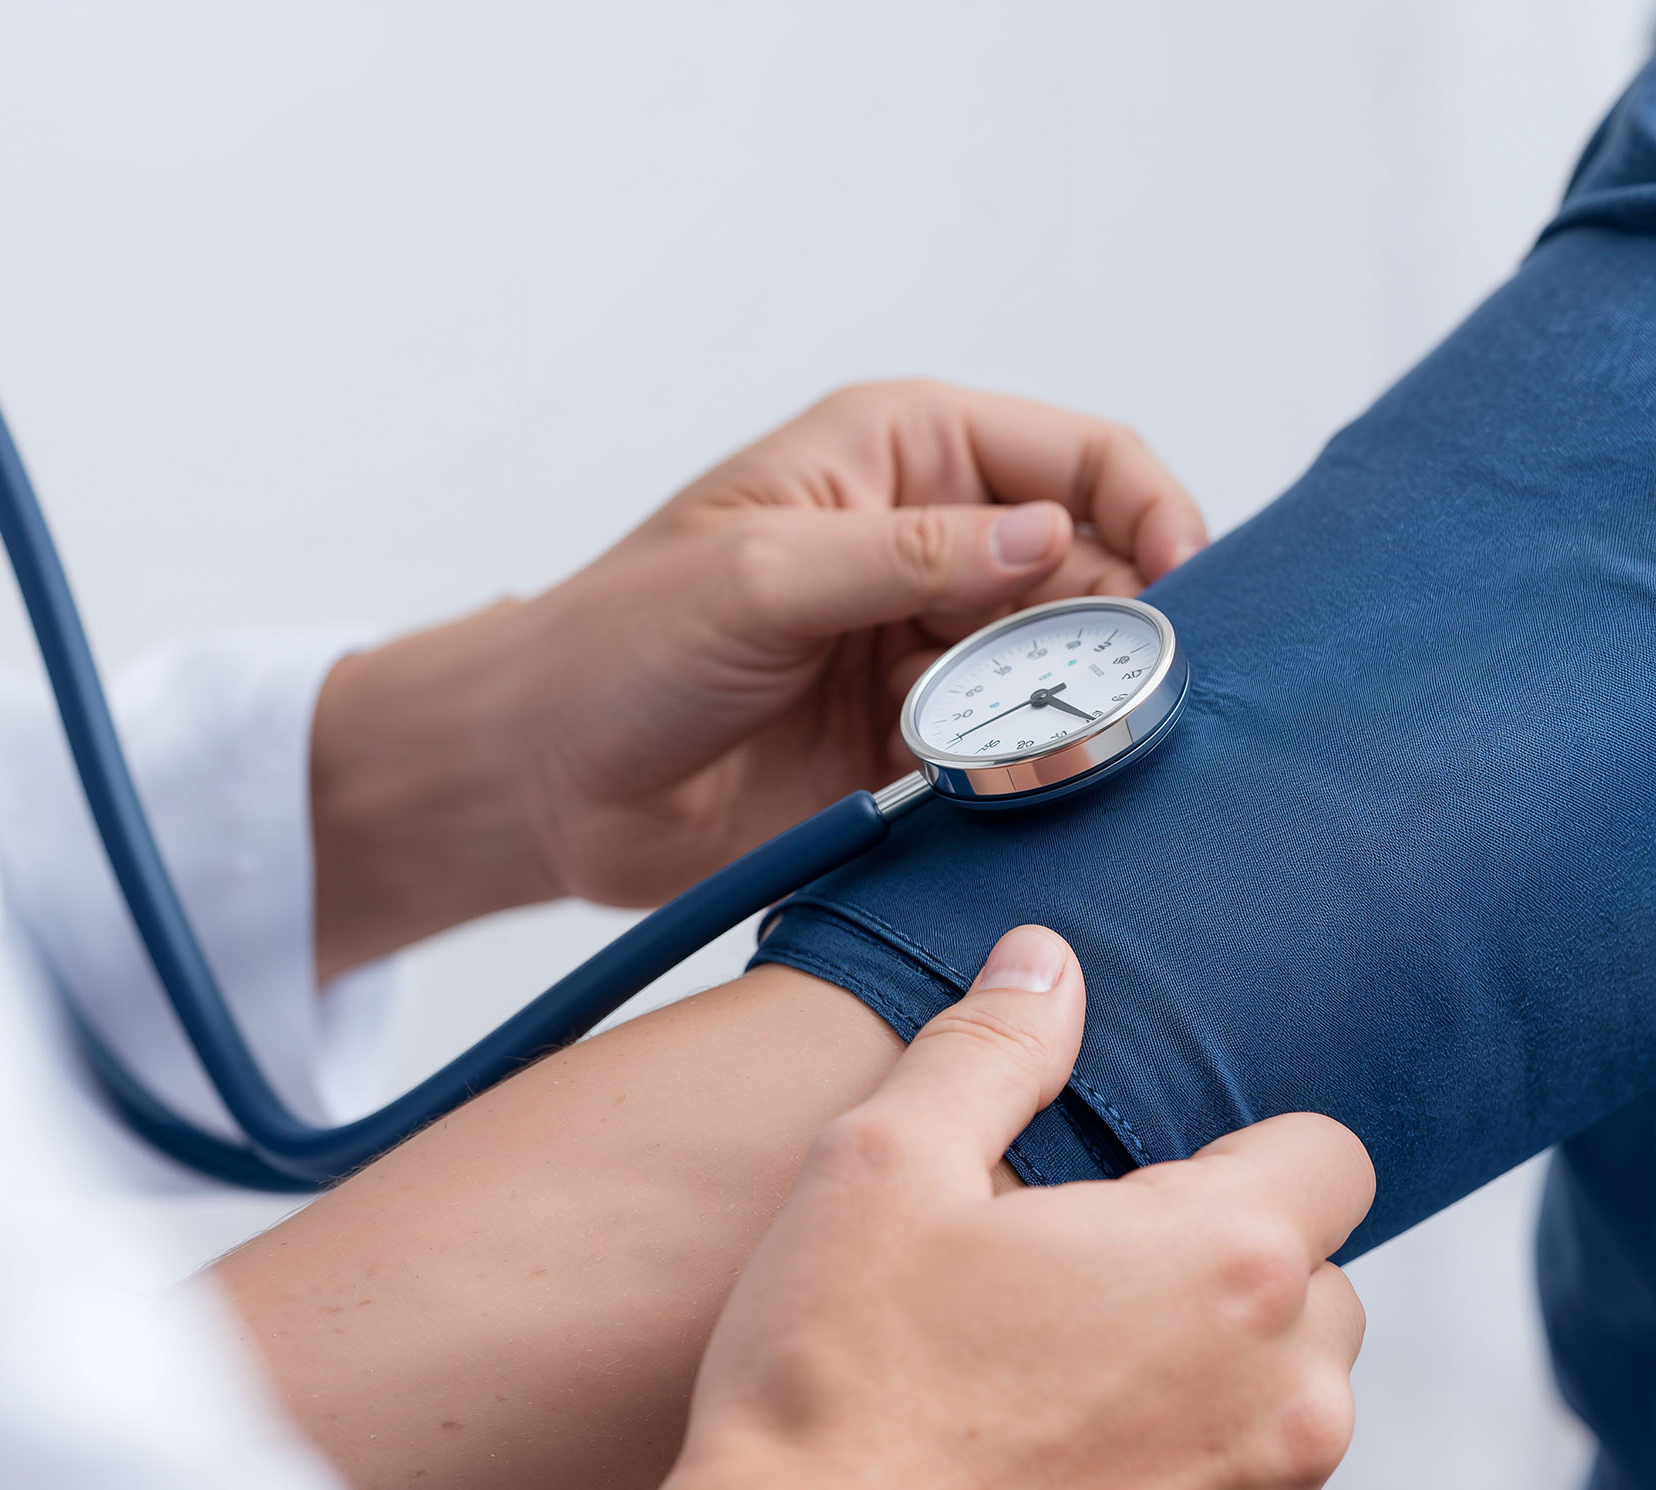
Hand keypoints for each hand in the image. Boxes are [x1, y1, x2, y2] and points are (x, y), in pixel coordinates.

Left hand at [526, 382, 1205, 906]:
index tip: (1188, 584)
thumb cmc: (616, 645)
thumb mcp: (758, 574)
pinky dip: (1026, 768)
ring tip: (1049, 750)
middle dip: (1117, 628)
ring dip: (1071, 708)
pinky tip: (1011, 788)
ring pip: (1056, 667)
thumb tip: (1051, 539)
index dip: (1149, 509)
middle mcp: (930, 546)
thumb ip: (905, 555)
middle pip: (1088, 570)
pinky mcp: (912, 743)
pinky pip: (1008, 747)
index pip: (1076, 459)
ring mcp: (923, 648)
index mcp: (900, 456)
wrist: (547, 779)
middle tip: (1114, 692)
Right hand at [661, 925, 1372, 1489]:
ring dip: (1203, 1395)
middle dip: (1224, 1276)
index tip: (1143, 1190)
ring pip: (1282, 1421)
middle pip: (1316, 1293)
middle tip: (1076, 1293)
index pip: (1331, 1156)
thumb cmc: (835, 1386)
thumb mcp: (884, 1166)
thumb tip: (1046, 959)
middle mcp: (1286, 1411)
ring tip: (1051, 1404)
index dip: (1240, 1155)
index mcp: (1225, 1268)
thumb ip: (990, 1044)